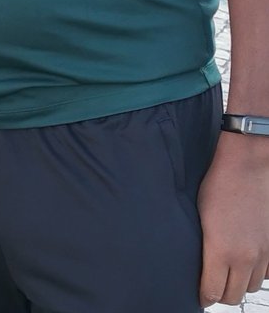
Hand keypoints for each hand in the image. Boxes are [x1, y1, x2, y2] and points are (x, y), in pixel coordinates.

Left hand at [198, 132, 268, 306]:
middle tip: (212, 285)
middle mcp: (244, 257)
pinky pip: (266, 274)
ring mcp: (262, 253)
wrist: (247, 165)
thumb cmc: (218, 183)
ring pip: (250, 286)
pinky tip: (246, 262)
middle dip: (220, 294)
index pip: (211, 291)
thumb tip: (198, 264)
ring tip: (228, 273)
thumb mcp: (200, 215)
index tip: (199, 295)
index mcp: (220, 249)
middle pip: (232, 296)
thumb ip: (202, 245)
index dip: (203, 296)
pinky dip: (256, 273)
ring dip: (239, 283)